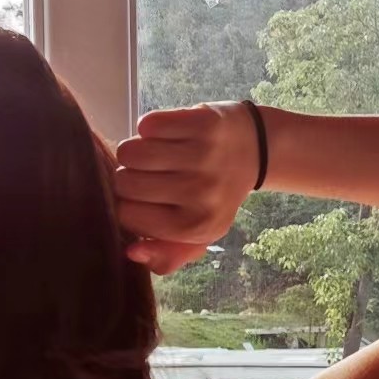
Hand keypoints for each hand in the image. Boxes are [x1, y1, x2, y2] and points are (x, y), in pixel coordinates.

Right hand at [114, 103, 261, 273]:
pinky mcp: (203, 123)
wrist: (255, 150)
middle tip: (149, 175)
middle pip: (123, 183)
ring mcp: (202, 155)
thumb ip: (164, 255)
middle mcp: (200, 192)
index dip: (128, 205)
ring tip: (153, 155)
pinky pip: (146, 124)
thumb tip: (131, 252)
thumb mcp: (197, 234)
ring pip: (129, 152)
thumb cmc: (214, 195)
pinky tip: (167, 136)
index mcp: (194, 226)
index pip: (126, 215)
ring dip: (134, 151)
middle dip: (128, 177)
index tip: (144, 199)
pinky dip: (150, 128)